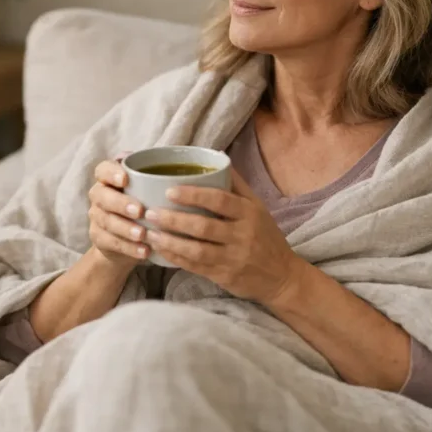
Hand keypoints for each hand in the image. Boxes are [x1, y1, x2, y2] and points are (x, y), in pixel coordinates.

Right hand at [87, 152, 150, 267]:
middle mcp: (99, 195)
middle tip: (139, 211)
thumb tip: (181, 174)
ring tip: (143, 235)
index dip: (111, 173)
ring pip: (106, 221)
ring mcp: (97, 217)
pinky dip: (128, 248)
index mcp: (108, 178)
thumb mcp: (149, 189)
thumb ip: (156, 178)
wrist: (125, 237)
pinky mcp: (99, 237)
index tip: (125, 179)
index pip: (102, 169)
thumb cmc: (142, 203)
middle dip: (120, 203)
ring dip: (125, 228)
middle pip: (101, 196)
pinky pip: (110, 242)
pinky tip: (144, 250)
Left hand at [144, 168, 300, 304]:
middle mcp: (242, 235)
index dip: (193, 195)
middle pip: (203, 226)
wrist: (282, 276)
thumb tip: (216, 155)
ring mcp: (233, 258)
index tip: (169, 191)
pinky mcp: (225, 277)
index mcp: (250, 213)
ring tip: (149, 233)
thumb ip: (236, 184)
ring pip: (196, 250)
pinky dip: (176, 258)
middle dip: (174, 220)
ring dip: (170, 242)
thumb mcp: (257, 207)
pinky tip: (161, 251)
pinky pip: (196, 267)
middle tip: (150, 213)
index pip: (220, 200)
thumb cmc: (266, 236)